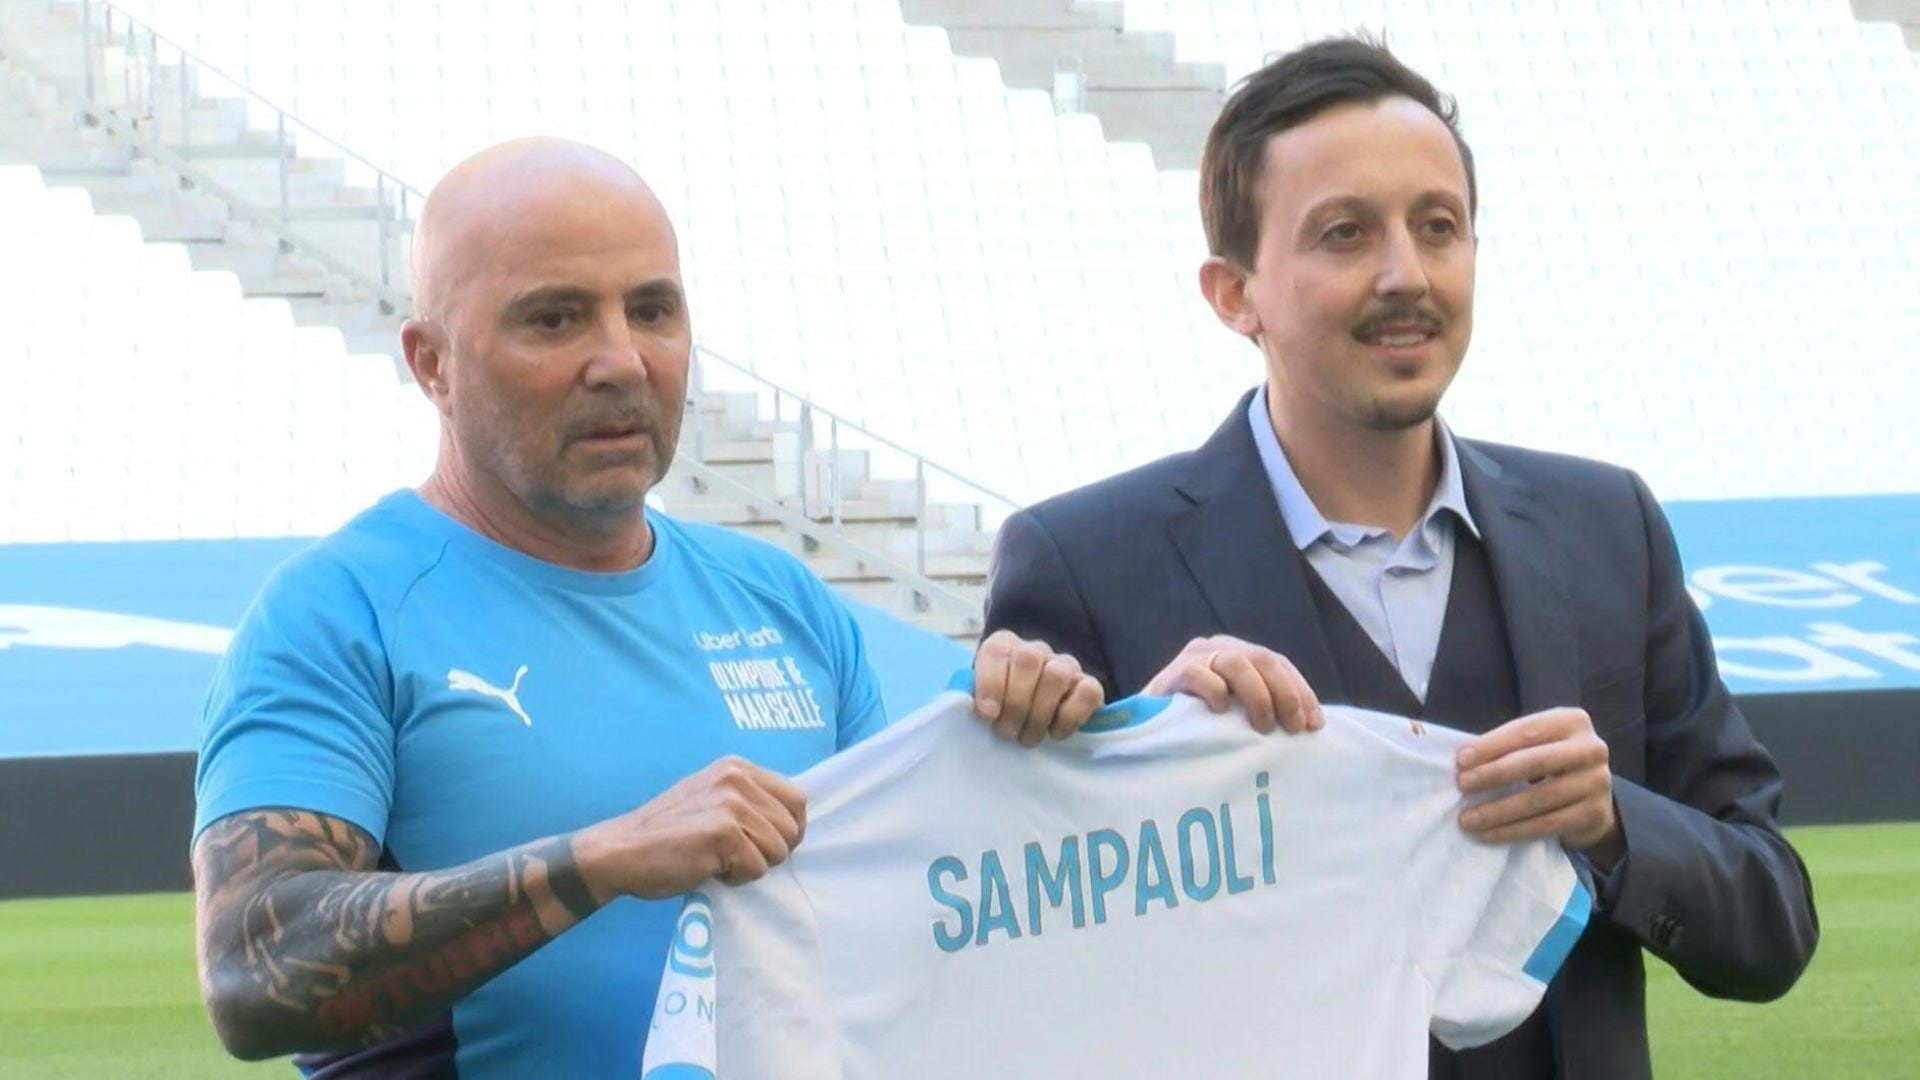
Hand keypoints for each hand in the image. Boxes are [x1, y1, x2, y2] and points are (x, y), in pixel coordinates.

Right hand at [574, 756, 806, 900]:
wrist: (620, 851)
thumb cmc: (666, 834)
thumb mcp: (711, 799)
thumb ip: (747, 801)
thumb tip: (791, 822)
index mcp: (737, 768)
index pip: (797, 798)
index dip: (789, 829)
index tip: (766, 844)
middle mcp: (737, 778)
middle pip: (792, 827)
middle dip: (772, 851)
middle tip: (736, 857)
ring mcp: (731, 804)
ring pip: (778, 850)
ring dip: (752, 866)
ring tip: (718, 861)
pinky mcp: (724, 832)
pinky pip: (757, 868)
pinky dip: (736, 879)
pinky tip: (707, 869)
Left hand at [970, 630, 1105, 744]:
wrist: (1032, 718)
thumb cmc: (1001, 710)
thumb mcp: (981, 701)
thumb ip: (976, 700)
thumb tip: (983, 711)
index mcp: (1003, 646)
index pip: (996, 651)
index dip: (990, 683)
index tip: (987, 715)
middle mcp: (1035, 650)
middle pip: (1029, 660)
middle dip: (1015, 703)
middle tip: (1006, 733)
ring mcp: (1065, 665)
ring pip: (1057, 675)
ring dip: (1039, 713)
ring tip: (1027, 738)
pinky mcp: (1089, 685)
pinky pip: (1088, 692)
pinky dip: (1070, 717)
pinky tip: (1055, 733)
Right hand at [1143, 635, 1322, 734]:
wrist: (1148, 731)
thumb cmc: (1199, 726)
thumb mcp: (1238, 714)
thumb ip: (1264, 709)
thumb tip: (1312, 726)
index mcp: (1239, 653)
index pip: (1279, 664)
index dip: (1301, 692)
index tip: (1315, 725)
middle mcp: (1218, 648)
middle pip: (1263, 659)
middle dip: (1285, 694)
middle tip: (1293, 728)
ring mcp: (1194, 658)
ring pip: (1237, 663)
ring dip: (1258, 696)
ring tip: (1263, 727)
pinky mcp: (1171, 674)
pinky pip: (1198, 674)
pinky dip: (1215, 692)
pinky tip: (1222, 712)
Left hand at [1456, 707, 1622, 863]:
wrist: (1591, 797)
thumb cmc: (1549, 763)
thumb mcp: (1535, 744)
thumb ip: (1507, 747)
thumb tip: (1462, 763)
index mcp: (1572, 721)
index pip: (1526, 731)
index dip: (1491, 745)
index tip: (1460, 760)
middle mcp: (1591, 749)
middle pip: (1535, 762)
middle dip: (1493, 774)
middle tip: (1462, 786)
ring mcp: (1597, 783)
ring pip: (1539, 799)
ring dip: (1497, 811)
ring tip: (1467, 818)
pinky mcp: (1594, 815)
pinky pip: (1546, 825)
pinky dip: (1512, 831)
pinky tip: (1488, 834)